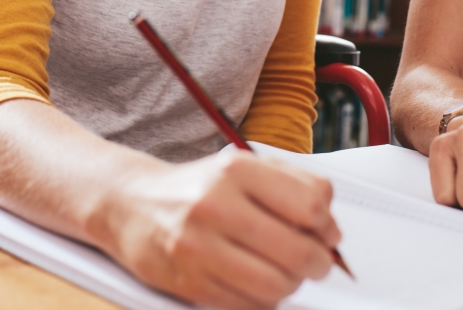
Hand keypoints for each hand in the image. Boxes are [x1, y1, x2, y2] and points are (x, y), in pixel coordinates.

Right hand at [103, 150, 339, 309]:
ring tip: (283, 272)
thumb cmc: (197, 188)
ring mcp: (199, 247)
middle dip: (318, 263)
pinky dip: (263, 301)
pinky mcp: (189, 283)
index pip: (311, 204)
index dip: (328, 226)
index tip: (326, 232)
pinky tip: (256, 282)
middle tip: (316, 262)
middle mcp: (216, 205)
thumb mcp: (245, 167)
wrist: (131, 205)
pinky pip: (248, 307)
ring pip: (276, 286)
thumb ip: (296, 185)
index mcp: (237, 171)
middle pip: (298, 252)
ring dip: (291, 285)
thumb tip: (331, 226)